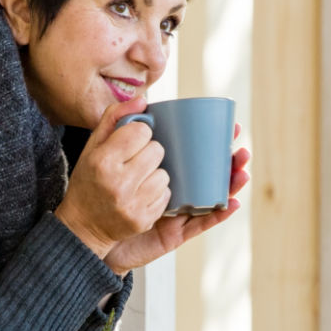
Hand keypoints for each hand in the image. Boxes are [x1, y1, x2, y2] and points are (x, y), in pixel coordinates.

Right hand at [54, 99, 171, 262]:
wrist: (81, 225)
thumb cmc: (88, 181)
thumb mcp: (92, 146)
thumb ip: (114, 117)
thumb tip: (142, 100)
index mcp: (103, 161)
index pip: (142, 131)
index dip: (138, 134)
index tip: (129, 143)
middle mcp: (117, 183)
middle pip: (157, 151)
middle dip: (148, 154)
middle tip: (133, 163)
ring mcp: (132, 204)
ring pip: (164, 175)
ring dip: (154, 175)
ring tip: (137, 181)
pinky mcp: (143, 220)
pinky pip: (166, 195)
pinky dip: (156, 194)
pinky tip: (139, 196)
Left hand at [101, 124, 250, 273]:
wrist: (88, 232)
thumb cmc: (98, 194)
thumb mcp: (105, 155)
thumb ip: (117, 125)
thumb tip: (142, 98)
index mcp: (165, 171)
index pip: (196, 153)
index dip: (214, 140)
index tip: (227, 126)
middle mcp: (176, 190)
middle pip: (210, 172)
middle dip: (227, 157)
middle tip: (236, 140)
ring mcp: (178, 211)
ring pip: (212, 194)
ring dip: (231, 181)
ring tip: (242, 167)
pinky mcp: (176, 233)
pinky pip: (201, 223)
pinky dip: (219, 213)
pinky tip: (232, 202)